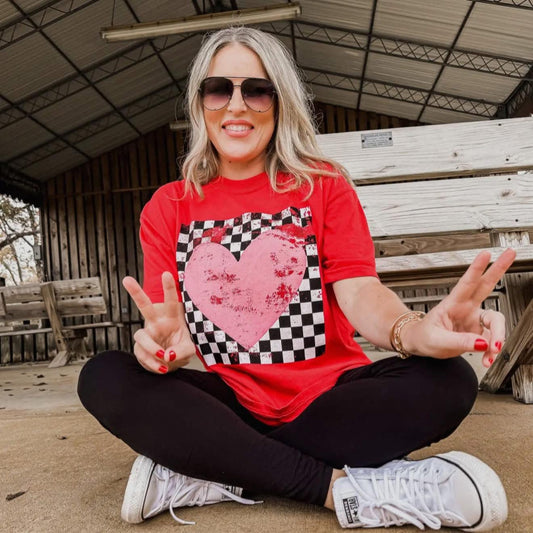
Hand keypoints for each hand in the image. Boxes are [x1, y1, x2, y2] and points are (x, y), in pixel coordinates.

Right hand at [122, 272, 195, 373]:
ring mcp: (147, 335)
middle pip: (144, 306)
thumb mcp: (188, 350)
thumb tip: (167, 355)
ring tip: (164, 356)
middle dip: (135, 292)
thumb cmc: (180, 349)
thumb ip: (181, 351)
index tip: (167, 274)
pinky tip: (161, 368)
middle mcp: (156, 323)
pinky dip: (152, 363)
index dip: (169, 288)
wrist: (171, 364)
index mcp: (171, 318)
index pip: (171, 301)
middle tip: (126, 279)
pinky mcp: (139, 349)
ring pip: (140, 335)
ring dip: (151, 347)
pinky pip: (141, 354)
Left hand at [402, 248, 515, 366]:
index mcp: (453, 304)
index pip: (466, 283)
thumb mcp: (437, 340)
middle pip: (486, 285)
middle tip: (509, 253)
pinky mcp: (478, 333)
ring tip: (492, 352)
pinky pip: (492, 341)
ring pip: (496, 322)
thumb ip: (460, 341)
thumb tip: (483, 343)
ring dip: (498, 338)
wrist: (419, 344)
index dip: (476, 268)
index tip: (485, 254)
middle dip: (499, 268)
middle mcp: (466, 308)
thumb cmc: (423, 336)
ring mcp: (474, 320)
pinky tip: (487, 359)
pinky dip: (491, 352)